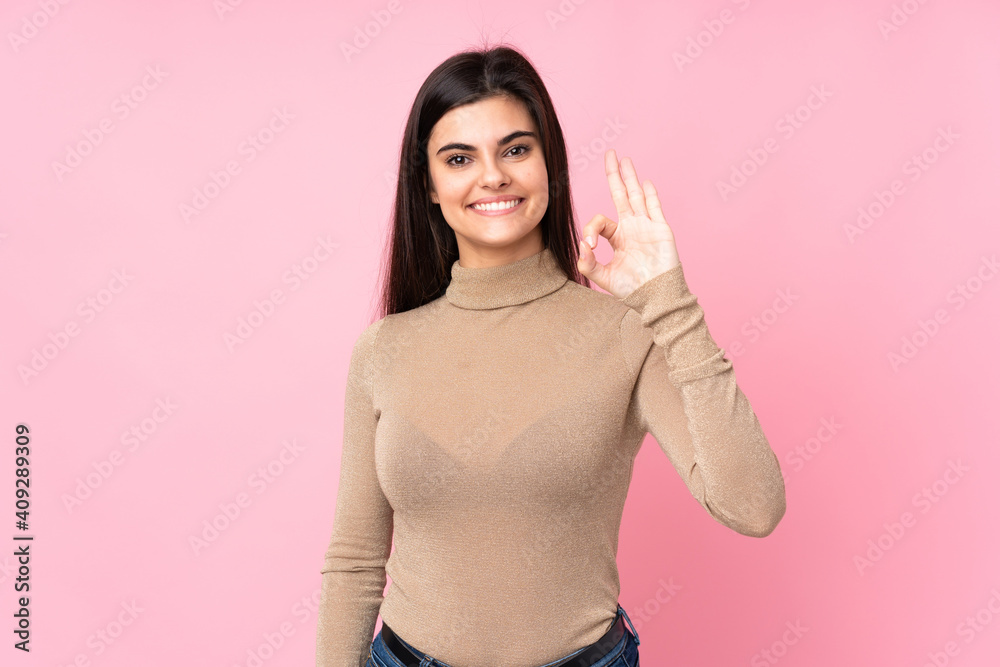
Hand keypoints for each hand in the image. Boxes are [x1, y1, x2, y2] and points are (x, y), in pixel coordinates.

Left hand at [577, 149, 680, 298]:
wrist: (656, 297)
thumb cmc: (632, 289)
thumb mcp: (604, 277)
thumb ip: (589, 264)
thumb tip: (581, 246)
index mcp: (618, 237)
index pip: (600, 221)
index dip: (591, 229)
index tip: (589, 245)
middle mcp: (632, 228)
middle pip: (621, 195)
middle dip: (614, 175)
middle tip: (610, 154)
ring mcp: (647, 226)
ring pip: (637, 196)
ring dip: (630, 177)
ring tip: (624, 160)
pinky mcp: (661, 230)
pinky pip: (655, 208)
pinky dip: (650, 195)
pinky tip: (644, 182)